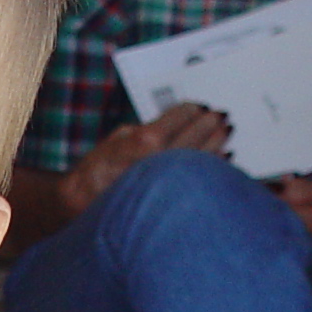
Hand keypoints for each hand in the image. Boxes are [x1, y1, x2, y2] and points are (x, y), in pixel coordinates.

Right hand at [60, 104, 230, 216]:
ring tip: (225, 131)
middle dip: (209, 123)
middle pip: (196, 136)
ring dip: (218, 141)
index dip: (190, 110)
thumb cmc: (98, 172)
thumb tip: (173, 124)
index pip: (179, 116)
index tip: (197, 106)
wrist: (85, 205)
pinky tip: (224, 156)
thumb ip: (146, 129)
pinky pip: (203, 179)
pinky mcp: (176, 199)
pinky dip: (217, 165)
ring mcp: (171, 182)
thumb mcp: (117, 139)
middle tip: (219, 115)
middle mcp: (163, 160)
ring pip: (205, 157)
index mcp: (146, 140)